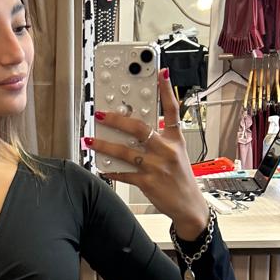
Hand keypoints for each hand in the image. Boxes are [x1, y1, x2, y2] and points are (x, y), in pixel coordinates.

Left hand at [90, 68, 209, 238]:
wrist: (190, 207)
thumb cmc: (181, 179)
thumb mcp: (178, 154)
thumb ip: (160, 139)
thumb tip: (134, 129)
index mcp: (176, 140)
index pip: (173, 110)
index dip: (166, 90)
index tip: (160, 72)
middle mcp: (167, 150)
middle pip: (140, 128)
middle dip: (118, 119)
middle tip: (101, 114)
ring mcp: (157, 166)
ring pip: (126, 151)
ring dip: (105, 145)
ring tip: (90, 140)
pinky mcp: (148, 183)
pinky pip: (124, 173)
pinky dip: (111, 169)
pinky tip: (101, 165)